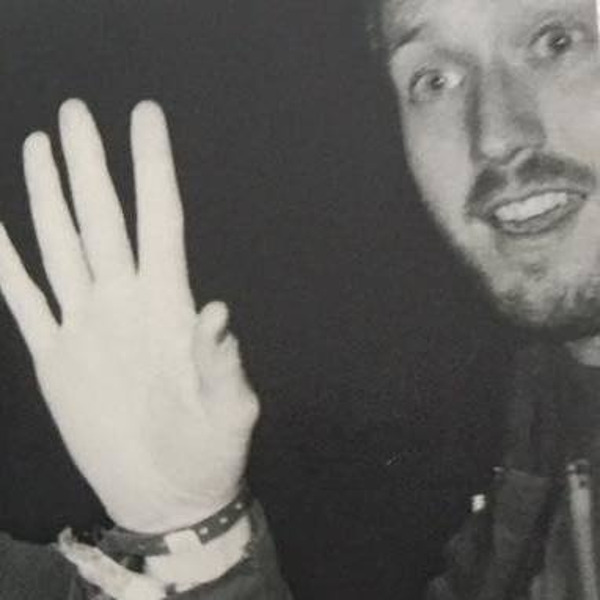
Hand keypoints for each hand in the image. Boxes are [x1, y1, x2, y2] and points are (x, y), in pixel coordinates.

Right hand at [0, 99, 258, 532]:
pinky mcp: (55, 356)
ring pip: (61, 244)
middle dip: (90, 164)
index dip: (153, 167)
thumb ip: (219, 363)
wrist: (166, 493)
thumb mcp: (227, 411)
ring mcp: (87, 324)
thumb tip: (219, 312)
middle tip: (75, 112)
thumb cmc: (209, 452)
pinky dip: (5, 263)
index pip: (159, 219)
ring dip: (48, 195)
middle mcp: (124, 301)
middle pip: (102, 218)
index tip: (146, 115)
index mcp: (168, 304)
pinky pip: (23, 298)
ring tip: (39, 145)